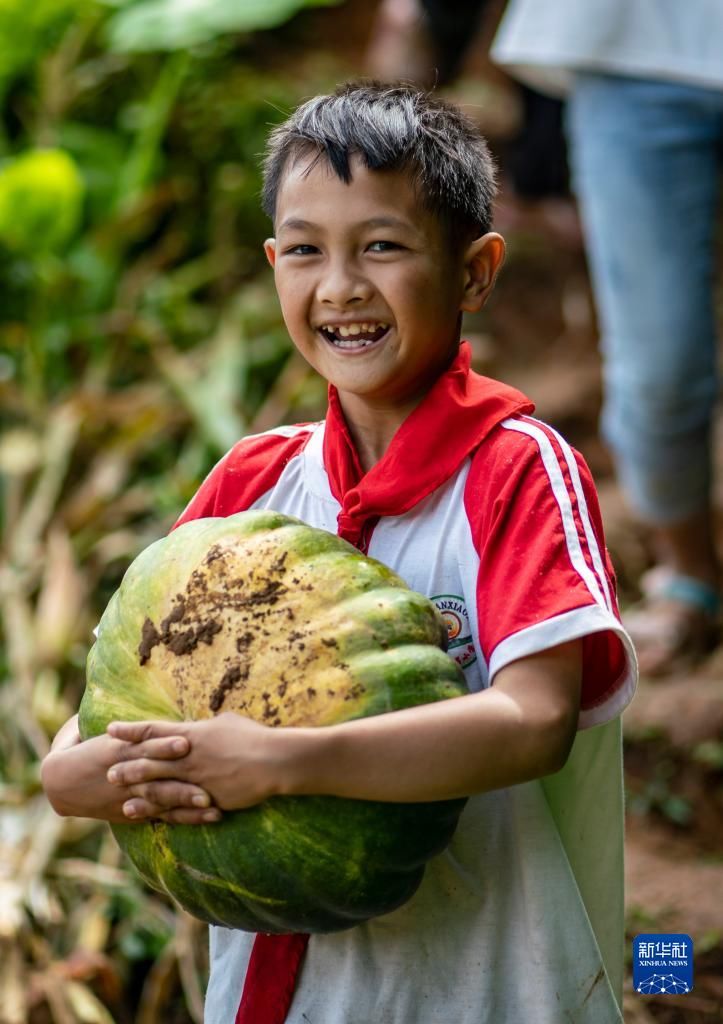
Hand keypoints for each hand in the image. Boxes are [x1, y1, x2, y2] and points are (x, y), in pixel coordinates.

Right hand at [41, 715, 215, 824]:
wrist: (58, 784)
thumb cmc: (85, 750)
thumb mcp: (104, 734)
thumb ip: (131, 726)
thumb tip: (153, 695)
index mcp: (118, 749)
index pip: (143, 745)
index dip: (163, 744)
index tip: (185, 740)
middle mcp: (125, 772)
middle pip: (155, 774)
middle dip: (179, 773)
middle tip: (206, 771)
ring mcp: (129, 794)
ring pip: (161, 797)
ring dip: (186, 798)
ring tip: (209, 800)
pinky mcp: (133, 811)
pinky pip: (161, 815)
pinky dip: (184, 816)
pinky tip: (207, 816)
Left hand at [107, 713, 279, 812]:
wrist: (272, 761)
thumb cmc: (253, 736)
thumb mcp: (227, 723)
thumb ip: (207, 727)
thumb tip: (199, 725)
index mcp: (192, 734)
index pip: (154, 730)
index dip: (131, 730)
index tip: (110, 729)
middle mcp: (187, 756)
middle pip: (149, 760)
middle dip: (126, 764)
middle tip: (106, 769)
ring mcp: (194, 778)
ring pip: (156, 784)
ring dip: (135, 789)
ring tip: (116, 793)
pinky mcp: (203, 798)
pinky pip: (173, 805)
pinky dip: (153, 809)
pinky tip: (138, 814)